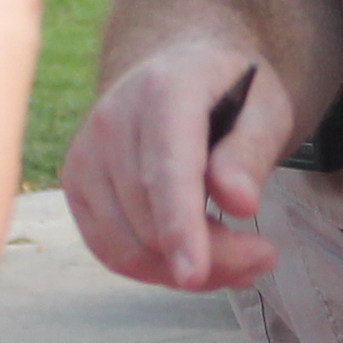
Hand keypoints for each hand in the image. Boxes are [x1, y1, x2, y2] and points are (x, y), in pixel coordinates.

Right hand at [62, 32, 286, 290]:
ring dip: (184, 271)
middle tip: (264, 257)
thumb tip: (239, 202)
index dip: (179, 226)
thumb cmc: (231, 91)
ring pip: (127, 246)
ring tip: (239, 262)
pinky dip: (155, 269)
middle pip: (150, 220)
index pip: (167, 170)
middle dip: (211, 257)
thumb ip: (252, 151)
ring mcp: (86, 154)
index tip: (194, 274)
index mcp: (165, 91)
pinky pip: (110, 250)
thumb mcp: (266, 108)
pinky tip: (195, 260)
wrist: (180, 68)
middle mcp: (112, 120)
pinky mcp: (77, 184)